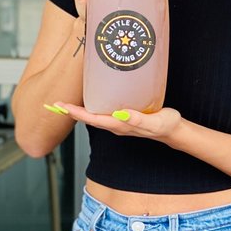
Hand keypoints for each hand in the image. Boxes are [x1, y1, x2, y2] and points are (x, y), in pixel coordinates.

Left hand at [49, 102, 181, 140]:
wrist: (174, 131)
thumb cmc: (166, 126)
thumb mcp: (155, 122)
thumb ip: (139, 120)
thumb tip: (122, 114)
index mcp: (120, 125)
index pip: (93, 119)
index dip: (77, 112)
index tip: (63, 106)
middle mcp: (116, 124)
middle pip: (89, 118)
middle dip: (72, 112)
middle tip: (56, 103)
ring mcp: (119, 122)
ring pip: (94, 116)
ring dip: (80, 110)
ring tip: (67, 101)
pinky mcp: (124, 116)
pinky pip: (103, 112)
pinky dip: (93, 106)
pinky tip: (92, 99)